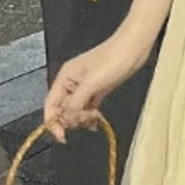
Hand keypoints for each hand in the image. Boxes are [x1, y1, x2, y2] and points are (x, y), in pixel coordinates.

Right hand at [43, 29, 152, 143]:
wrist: (134, 48)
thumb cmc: (113, 58)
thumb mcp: (91, 83)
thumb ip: (75, 103)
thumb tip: (65, 120)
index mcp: (65, 77)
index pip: (50, 104)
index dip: (52, 122)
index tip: (62, 136)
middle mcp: (72, 82)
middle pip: (62, 109)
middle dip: (71, 120)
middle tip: (84, 121)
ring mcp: (85, 86)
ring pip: (76, 110)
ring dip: (82, 119)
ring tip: (94, 119)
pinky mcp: (98, 89)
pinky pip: (88, 108)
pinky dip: (90, 116)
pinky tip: (96, 121)